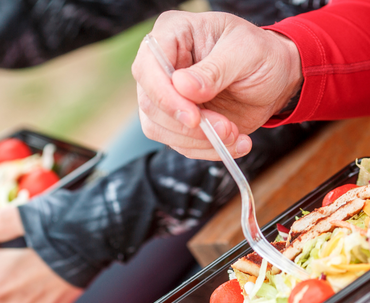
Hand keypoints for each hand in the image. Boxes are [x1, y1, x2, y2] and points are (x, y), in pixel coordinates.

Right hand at [132, 11, 302, 159]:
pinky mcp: (175, 120)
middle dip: (187, 125)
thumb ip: (216, 69)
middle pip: (150, 103)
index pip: (147, 66)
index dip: (163, 95)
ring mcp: (165, 95)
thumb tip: (183, 86)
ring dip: (197, 141)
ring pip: (158, 128)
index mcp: (173, 33)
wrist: (275, 80)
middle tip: (226, 129)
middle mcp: (161, 65)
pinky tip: (234, 143)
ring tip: (235, 135)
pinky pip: (177, 143)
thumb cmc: (262, 55)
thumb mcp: (247, 53)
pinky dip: (206, 150)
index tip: (193, 117)